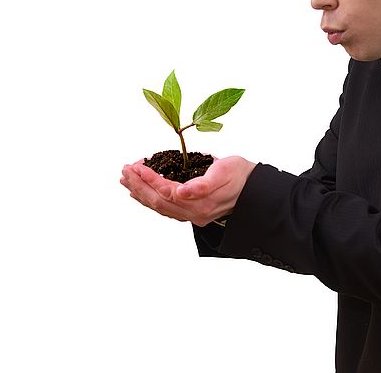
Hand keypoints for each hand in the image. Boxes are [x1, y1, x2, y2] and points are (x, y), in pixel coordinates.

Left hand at [120, 156, 256, 226]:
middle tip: (125, 170)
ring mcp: (192, 214)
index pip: (165, 191)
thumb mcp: (224, 172)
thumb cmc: (240, 175)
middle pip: (158, 201)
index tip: (136, 166)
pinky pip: (165, 208)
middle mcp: (193, 213)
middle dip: (138, 185)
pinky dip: (150, 199)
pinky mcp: (192, 211)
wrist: (255, 189)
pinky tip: (143, 192)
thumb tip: (181, 192)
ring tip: (127, 180)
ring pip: (159, 207)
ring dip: (141, 193)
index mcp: (200, 203)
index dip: (149, 179)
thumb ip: (202, 184)